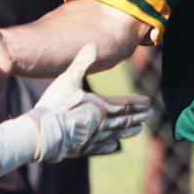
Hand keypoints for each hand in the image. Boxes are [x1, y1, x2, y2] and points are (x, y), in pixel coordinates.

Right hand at [28, 44, 151, 161]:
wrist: (44, 133)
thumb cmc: (56, 104)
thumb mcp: (68, 79)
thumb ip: (81, 63)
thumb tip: (92, 45)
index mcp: (100, 106)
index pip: (125, 104)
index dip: (138, 102)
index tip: (149, 102)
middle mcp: (101, 123)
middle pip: (124, 119)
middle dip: (138, 116)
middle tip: (150, 115)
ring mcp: (93, 137)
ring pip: (116, 134)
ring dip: (128, 131)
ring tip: (139, 130)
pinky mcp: (82, 148)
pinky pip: (100, 147)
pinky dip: (109, 145)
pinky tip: (114, 146)